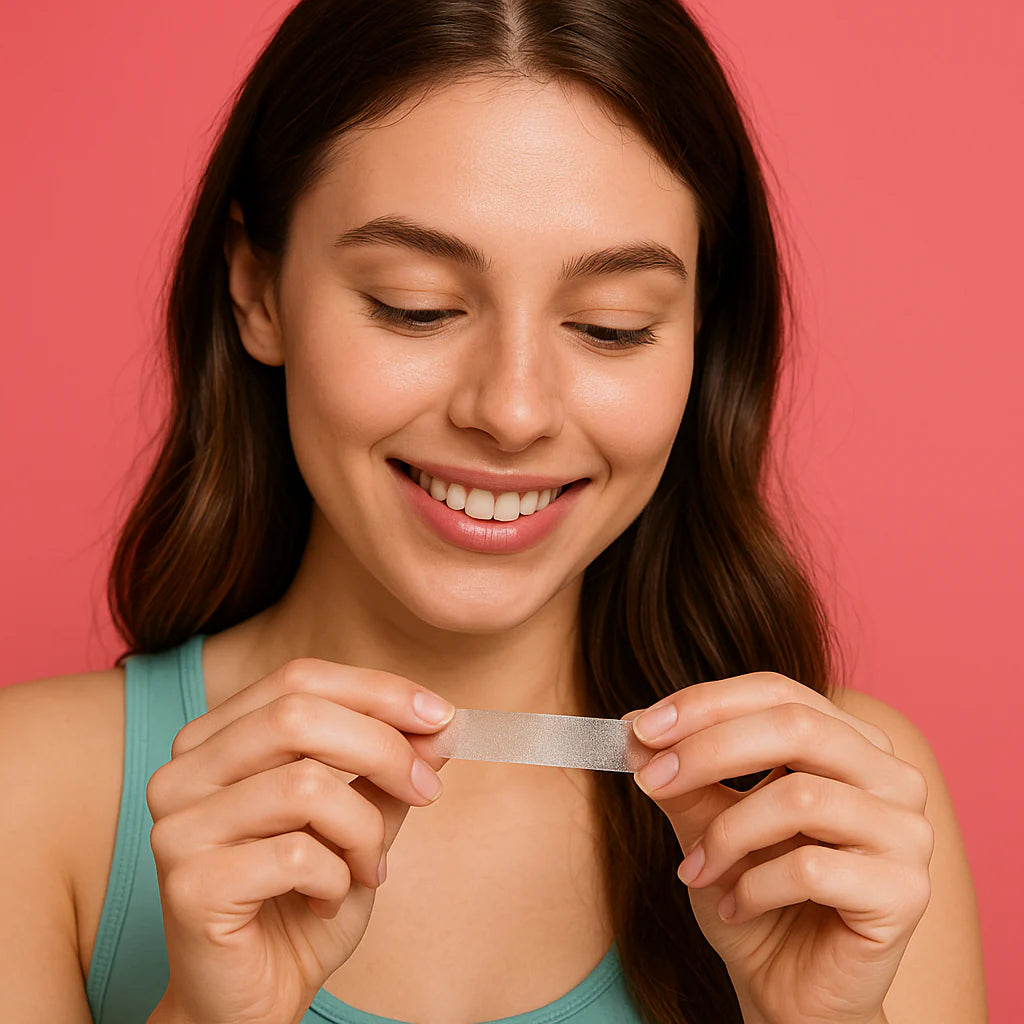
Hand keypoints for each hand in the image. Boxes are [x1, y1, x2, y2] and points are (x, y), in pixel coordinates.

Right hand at [144, 658, 453, 1023]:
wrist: (250, 1000)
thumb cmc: (300, 901)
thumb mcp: (358, 821)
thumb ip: (389, 769)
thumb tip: (442, 723)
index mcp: (216, 738)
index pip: (298, 678)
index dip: (377, 690)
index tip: (440, 717)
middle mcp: (184, 771)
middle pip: (297, 715)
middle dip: (384, 748)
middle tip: (427, 790)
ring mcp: (179, 826)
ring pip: (304, 785)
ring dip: (363, 828)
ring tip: (369, 866)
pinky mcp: (189, 884)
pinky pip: (296, 855)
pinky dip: (336, 877)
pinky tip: (327, 898)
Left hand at [624, 673, 932, 1023]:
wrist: (789, 991)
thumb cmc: (752, 896)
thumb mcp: (705, 825)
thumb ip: (681, 776)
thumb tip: (632, 730)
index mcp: (848, 742)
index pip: (778, 691)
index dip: (706, 702)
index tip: (640, 727)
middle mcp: (889, 776)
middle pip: (796, 726)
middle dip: (708, 749)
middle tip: (651, 780)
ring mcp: (906, 832)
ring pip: (800, 797)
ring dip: (726, 834)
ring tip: (693, 870)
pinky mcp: (906, 891)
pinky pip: (812, 870)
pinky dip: (754, 887)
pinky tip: (734, 907)